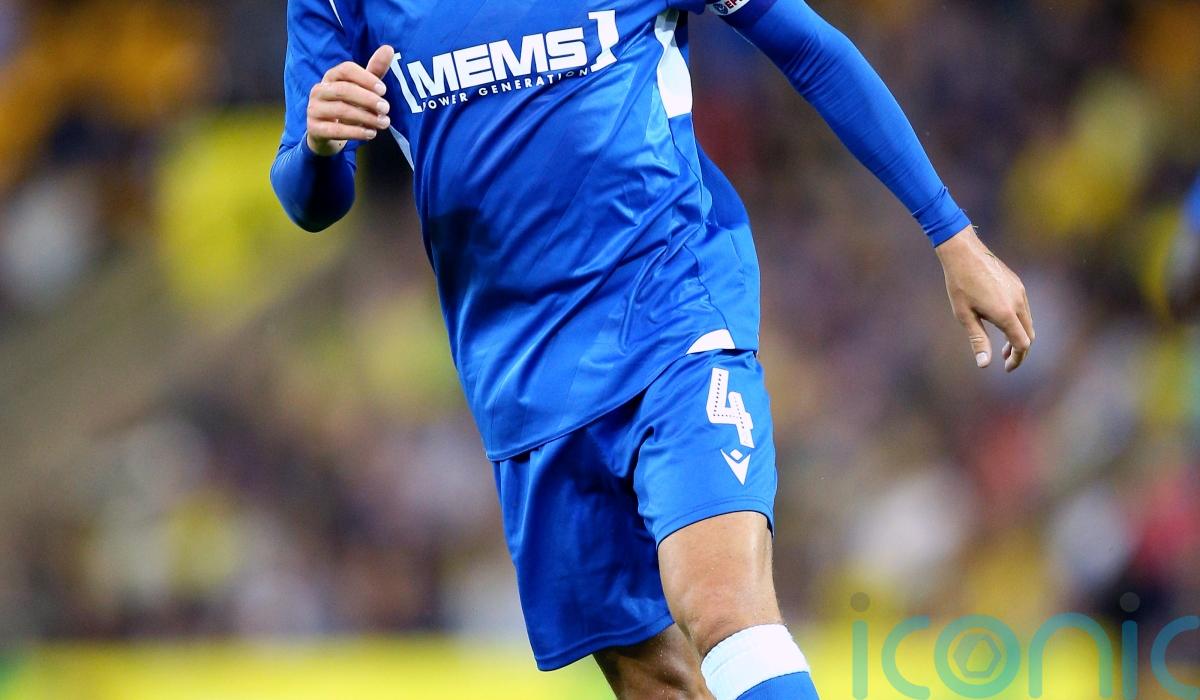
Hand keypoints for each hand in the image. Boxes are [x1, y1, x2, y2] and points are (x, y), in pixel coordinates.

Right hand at [306, 45, 394, 156]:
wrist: (326, 133)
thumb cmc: (348, 105)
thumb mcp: (361, 88)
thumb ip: (374, 71)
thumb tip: (389, 48)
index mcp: (331, 76)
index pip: (346, 69)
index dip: (366, 78)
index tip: (384, 90)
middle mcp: (319, 90)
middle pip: (344, 89)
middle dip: (368, 99)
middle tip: (386, 108)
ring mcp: (314, 109)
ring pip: (341, 110)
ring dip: (366, 117)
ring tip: (383, 123)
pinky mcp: (314, 128)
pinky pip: (336, 130)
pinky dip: (356, 132)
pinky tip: (371, 133)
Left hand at [936, 226, 1034, 371]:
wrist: (964, 252)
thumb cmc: (960, 284)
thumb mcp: (964, 316)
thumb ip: (978, 340)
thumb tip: (985, 365)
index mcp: (1005, 314)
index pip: (1022, 344)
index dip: (1017, 359)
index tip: (1007, 368)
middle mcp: (1018, 303)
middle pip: (1029, 335)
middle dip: (1019, 350)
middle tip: (1005, 360)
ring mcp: (1020, 292)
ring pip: (1028, 322)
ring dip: (1019, 336)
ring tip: (1003, 345)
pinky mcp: (1018, 284)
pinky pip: (1024, 308)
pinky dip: (1018, 322)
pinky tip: (1002, 322)